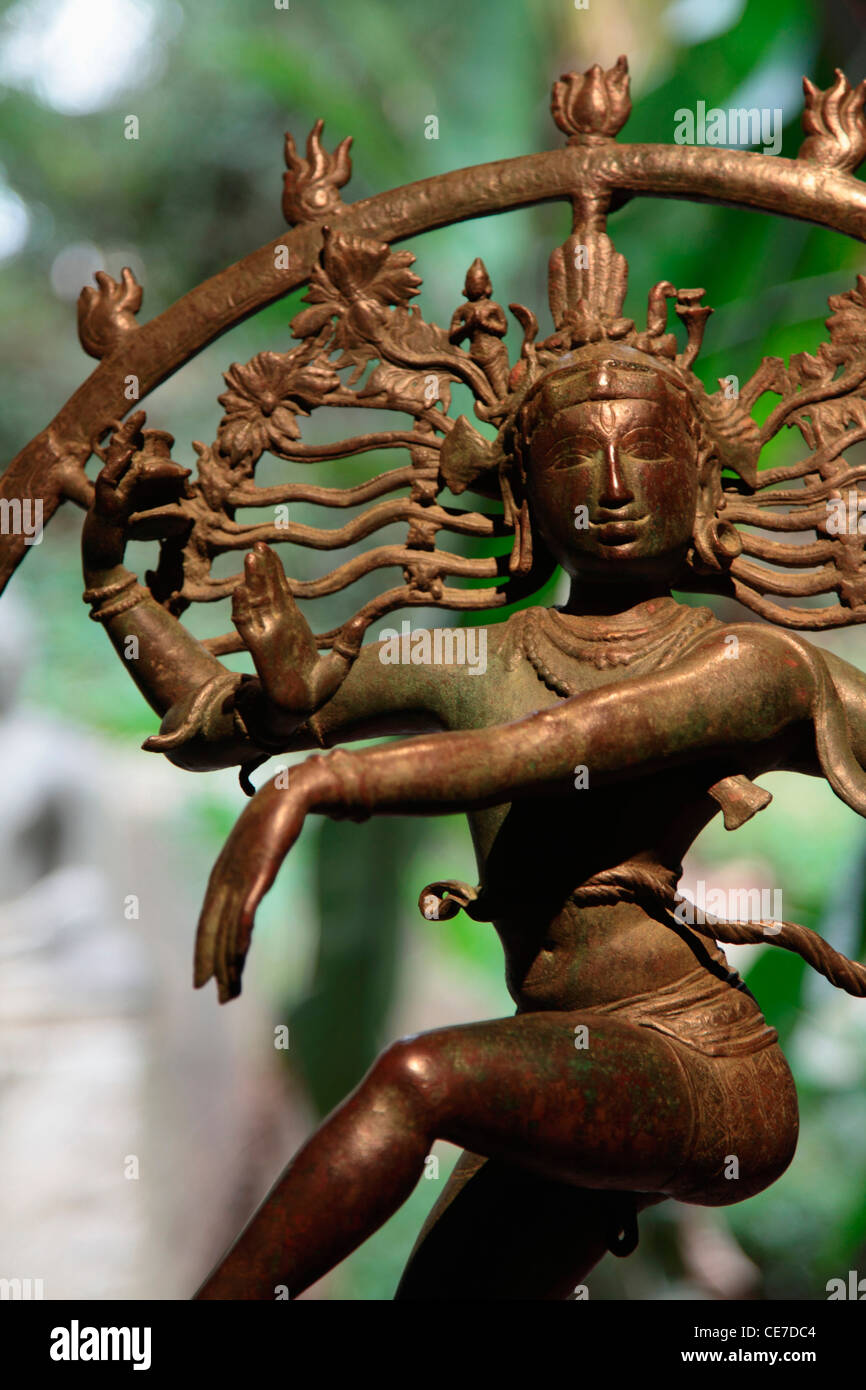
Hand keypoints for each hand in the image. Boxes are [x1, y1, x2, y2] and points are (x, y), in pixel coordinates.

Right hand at [82, 412, 189, 574]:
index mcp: (120, 494)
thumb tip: (189, 518)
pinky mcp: (103, 509)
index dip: (136, 442)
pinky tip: (129, 454)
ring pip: (117, 464)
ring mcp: (104, 498)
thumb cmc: (122, 556)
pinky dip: (119, 467)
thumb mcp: (146, 534)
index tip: (148, 423)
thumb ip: (163, 522)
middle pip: (119, 455)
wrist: (103, 572)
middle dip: (130, 433)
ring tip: (141, 423)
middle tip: (143, 412)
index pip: (129, 462)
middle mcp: (110, 492)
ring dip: (130, 443)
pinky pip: (109, 482)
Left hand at [194, 758, 327, 1001]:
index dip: (206, 951)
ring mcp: (239, 877)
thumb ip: (253, 870)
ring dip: (228, 960)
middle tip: (217, 995)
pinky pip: (245, 910)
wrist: (286, 794)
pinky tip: (240, 954)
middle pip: (214, 931)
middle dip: (214, 964)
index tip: (206, 979)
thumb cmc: (272, 821)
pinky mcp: (257, 873)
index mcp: (221, 878)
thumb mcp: (258, 851)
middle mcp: (224, 880)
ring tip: (230, 988)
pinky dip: (239, 934)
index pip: (209, 922)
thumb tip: (253, 883)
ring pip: (228, 927)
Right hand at [232, 541, 364, 723]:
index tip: (269, 550)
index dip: (275, 571)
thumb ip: (350, 640)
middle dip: (262, 568)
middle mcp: (278, 625)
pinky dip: (242, 607)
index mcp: (294, 625)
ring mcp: (267, 634)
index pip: (281, 591)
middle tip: (257, 544)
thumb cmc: (318, 689)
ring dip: (252, 579)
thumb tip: (364, 619)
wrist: (303, 710)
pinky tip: (239, 589)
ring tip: (250, 556)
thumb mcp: (342, 661)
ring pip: (256, 600)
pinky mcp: (260, 647)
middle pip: (267, 589)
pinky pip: (247, 624)